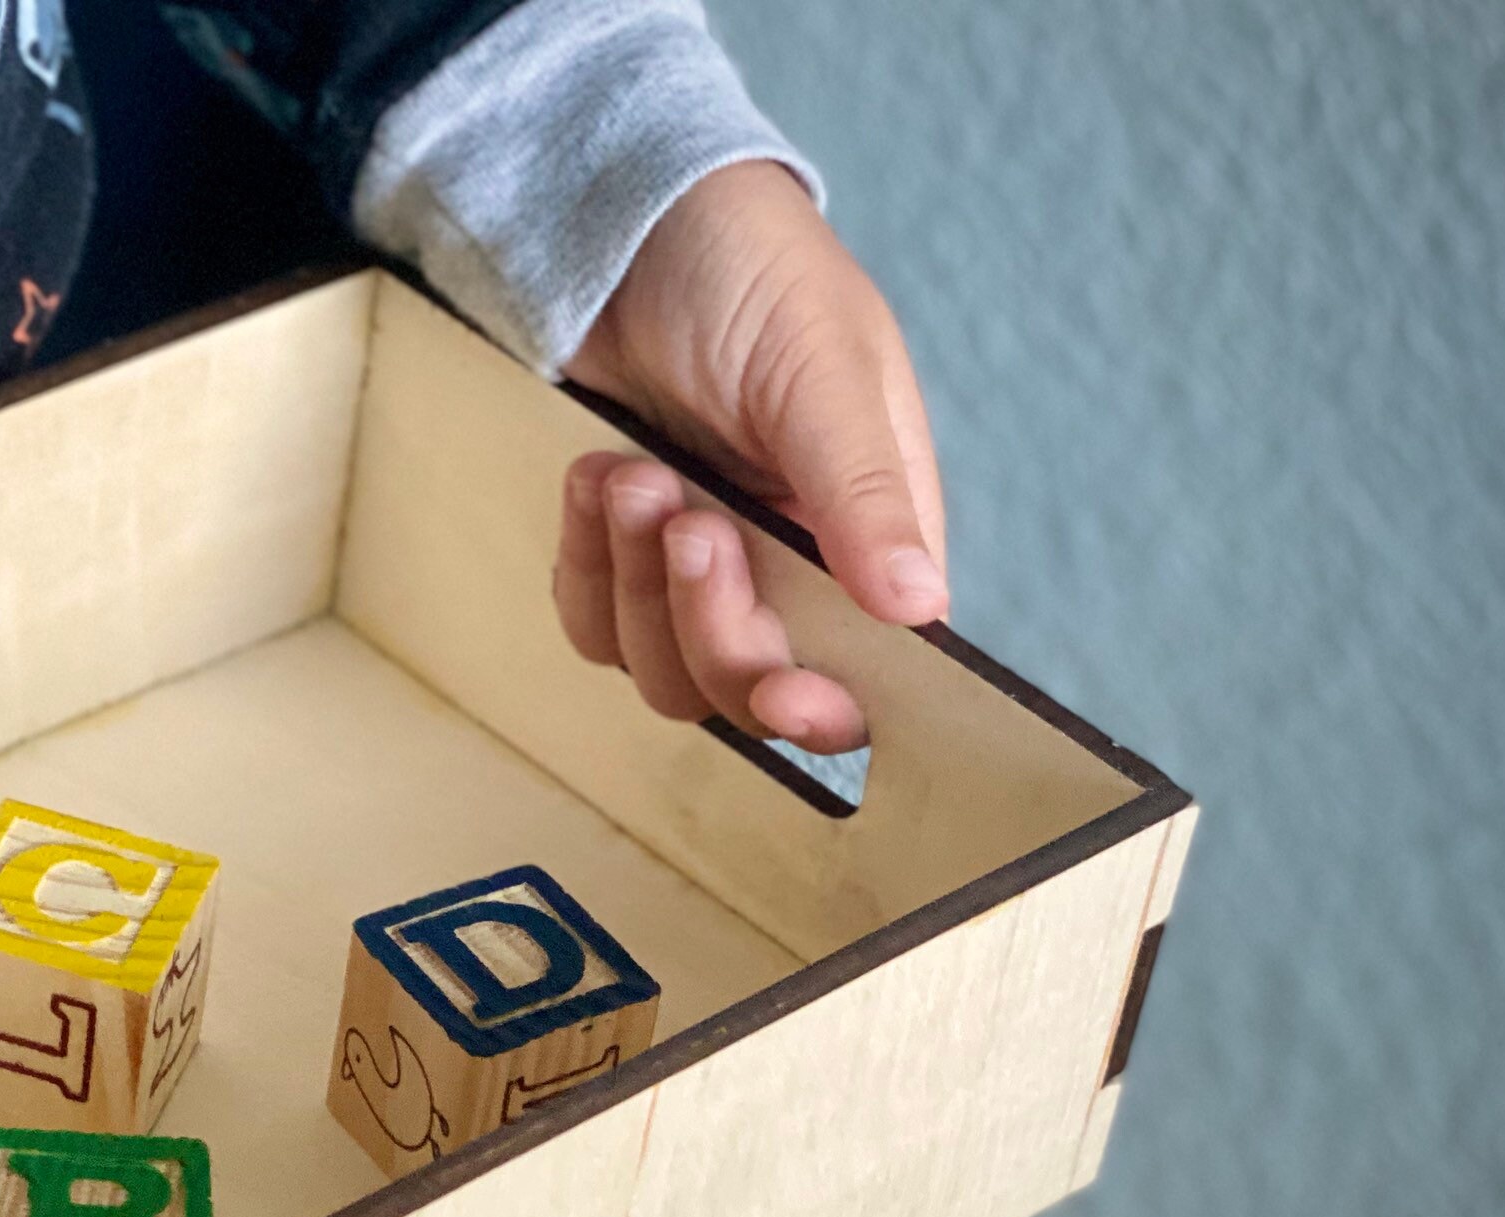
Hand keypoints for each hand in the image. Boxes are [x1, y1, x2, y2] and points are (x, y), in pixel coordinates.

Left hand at [557, 159, 945, 751]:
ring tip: (629, 475)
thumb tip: (919, 607)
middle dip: (708, 621)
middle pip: (747, 687)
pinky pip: (594, 624)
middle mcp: (791, 571)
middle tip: (685, 519)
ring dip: (636, 583)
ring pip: (662, 671)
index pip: (865, 669)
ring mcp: (700, 572)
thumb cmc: (750, 271)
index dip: (825, 706)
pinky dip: (586, 565)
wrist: (629, 222)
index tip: (784, 691)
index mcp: (869, 533)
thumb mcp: (820, 366)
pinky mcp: (622, 559)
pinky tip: (593, 479)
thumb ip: (864, 489)